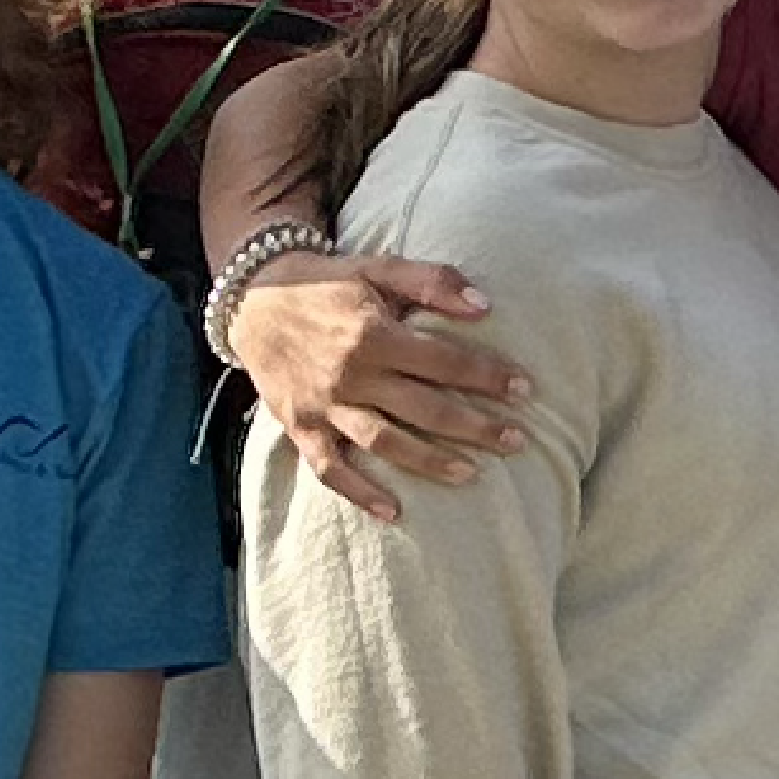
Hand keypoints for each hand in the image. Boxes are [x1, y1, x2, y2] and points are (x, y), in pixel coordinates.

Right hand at [227, 251, 529, 522]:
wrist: (253, 302)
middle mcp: (351, 374)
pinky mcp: (300, 427)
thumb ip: (431, 281)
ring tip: (472, 474)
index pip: (444, 361)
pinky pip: (330, 468)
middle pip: (424, 408)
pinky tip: (394, 511)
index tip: (525, 390)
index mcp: (373, 334)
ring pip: (384, 442)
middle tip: (517, 441)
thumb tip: (485, 306)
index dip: (488, 375)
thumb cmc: (327, 284)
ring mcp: (324, 405)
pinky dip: (359, 492)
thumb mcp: (378, 267)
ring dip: (429, 461)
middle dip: (475, 427)